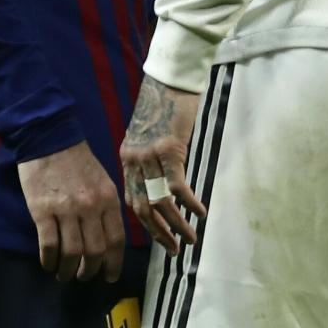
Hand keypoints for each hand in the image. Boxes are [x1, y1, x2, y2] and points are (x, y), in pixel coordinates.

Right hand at [17, 141, 124, 282]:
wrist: (49, 138)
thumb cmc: (77, 160)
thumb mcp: (102, 180)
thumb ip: (107, 207)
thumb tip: (108, 239)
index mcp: (108, 198)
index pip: (116, 240)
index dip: (113, 264)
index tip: (109, 276)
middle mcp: (90, 206)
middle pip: (95, 252)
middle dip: (90, 271)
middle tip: (84, 277)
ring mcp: (66, 209)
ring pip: (72, 254)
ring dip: (68, 271)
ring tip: (64, 274)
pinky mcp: (42, 210)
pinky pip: (48, 245)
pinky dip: (49, 260)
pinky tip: (49, 264)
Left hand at [120, 75, 204, 254]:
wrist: (170, 77)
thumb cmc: (164, 102)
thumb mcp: (149, 133)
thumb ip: (150, 156)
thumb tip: (162, 178)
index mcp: (127, 158)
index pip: (131, 199)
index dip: (145, 222)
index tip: (160, 237)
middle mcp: (133, 160)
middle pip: (141, 208)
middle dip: (158, 233)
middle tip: (173, 250)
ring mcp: (149, 155)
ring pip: (159, 202)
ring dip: (176, 225)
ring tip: (191, 238)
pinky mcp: (168, 148)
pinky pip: (177, 185)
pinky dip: (189, 203)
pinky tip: (200, 213)